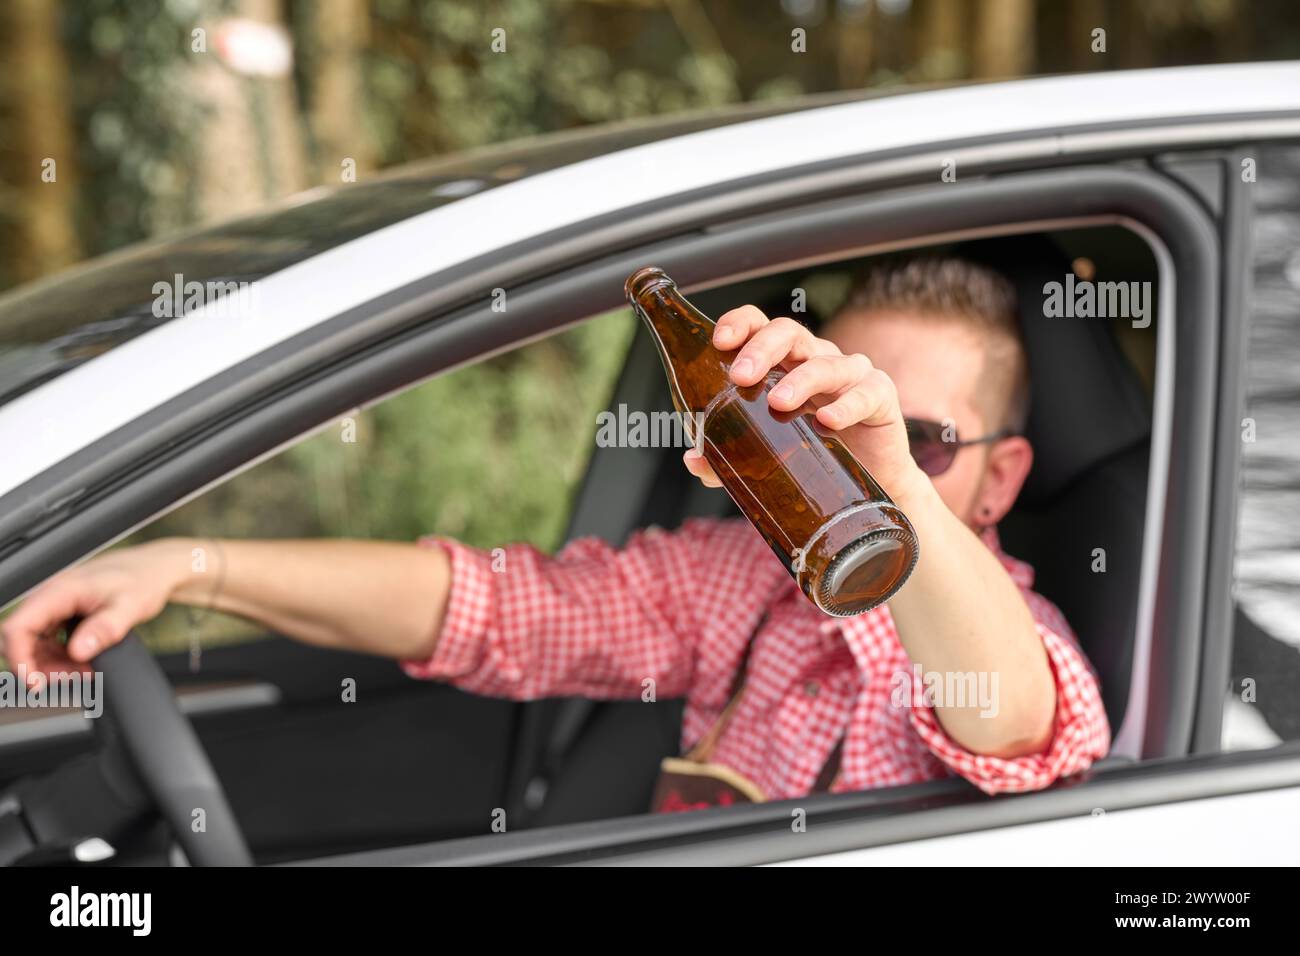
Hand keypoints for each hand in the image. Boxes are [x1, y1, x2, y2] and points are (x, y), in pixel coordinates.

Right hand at [0, 541, 183, 682]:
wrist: (155, 569)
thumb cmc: (143, 579)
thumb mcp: (130, 606)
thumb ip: (105, 628)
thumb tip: (79, 651)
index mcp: (60, 591)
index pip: (18, 626)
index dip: (19, 658)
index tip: (36, 682)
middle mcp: (52, 597)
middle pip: (22, 639)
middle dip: (38, 666)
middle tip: (68, 678)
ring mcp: (56, 606)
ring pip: (35, 644)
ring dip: (52, 665)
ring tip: (83, 672)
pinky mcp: (64, 614)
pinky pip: (50, 642)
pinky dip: (62, 658)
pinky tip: (83, 664)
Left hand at [683, 305, 924, 495]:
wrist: (870, 484)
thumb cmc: (813, 455)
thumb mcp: (766, 455)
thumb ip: (728, 457)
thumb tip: (694, 459)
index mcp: (785, 362)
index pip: (761, 326)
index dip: (741, 324)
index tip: (719, 341)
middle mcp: (816, 358)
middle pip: (789, 333)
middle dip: (762, 349)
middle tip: (741, 376)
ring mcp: (851, 375)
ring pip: (825, 363)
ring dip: (801, 380)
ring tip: (779, 403)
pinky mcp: (880, 397)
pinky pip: (866, 393)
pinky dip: (847, 406)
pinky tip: (827, 422)